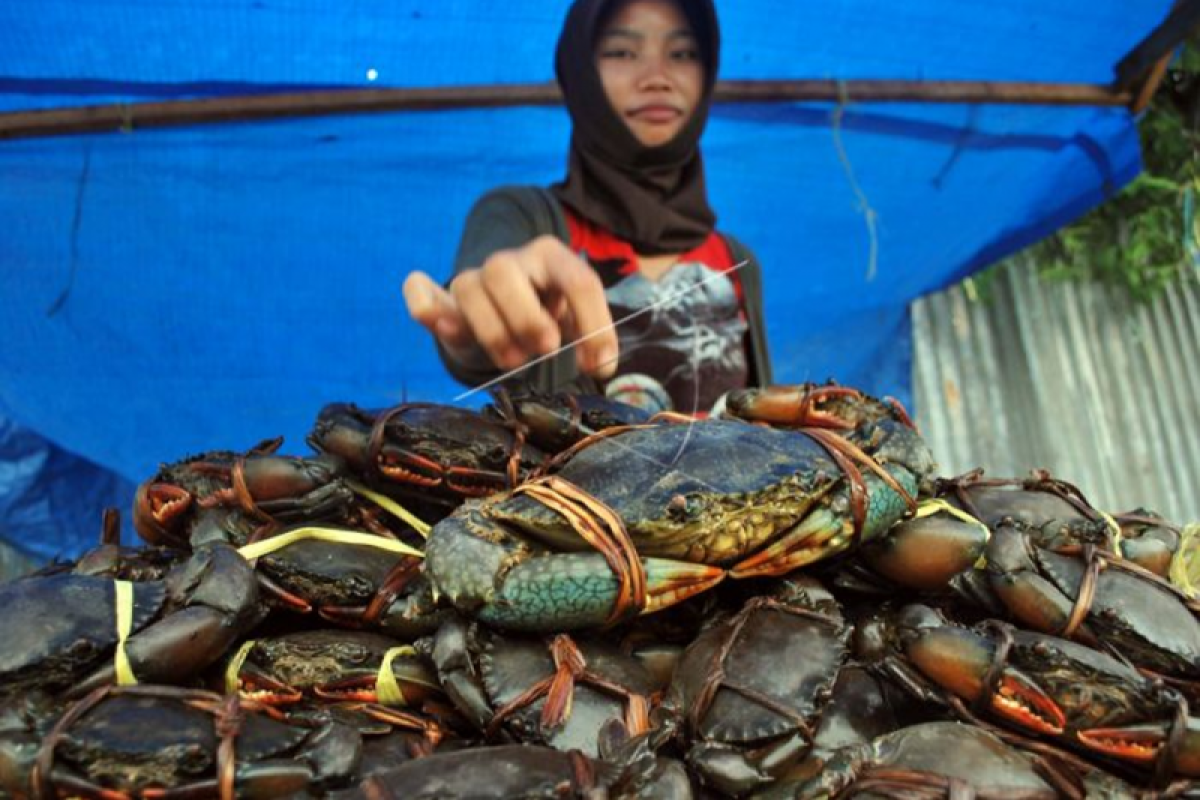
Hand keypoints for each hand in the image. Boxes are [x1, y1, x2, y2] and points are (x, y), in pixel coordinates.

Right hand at [403, 235, 617, 378]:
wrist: (509, 312)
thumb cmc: (549, 317)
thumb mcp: (575, 322)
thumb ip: (590, 338)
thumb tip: (602, 365)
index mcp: (552, 258)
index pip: (578, 280)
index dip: (594, 325)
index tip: (600, 366)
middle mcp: (510, 261)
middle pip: (504, 271)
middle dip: (527, 316)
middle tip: (547, 350)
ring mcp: (473, 278)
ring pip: (467, 287)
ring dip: (492, 330)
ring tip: (514, 361)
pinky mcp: (444, 302)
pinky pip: (421, 293)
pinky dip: (422, 304)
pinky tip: (441, 323)